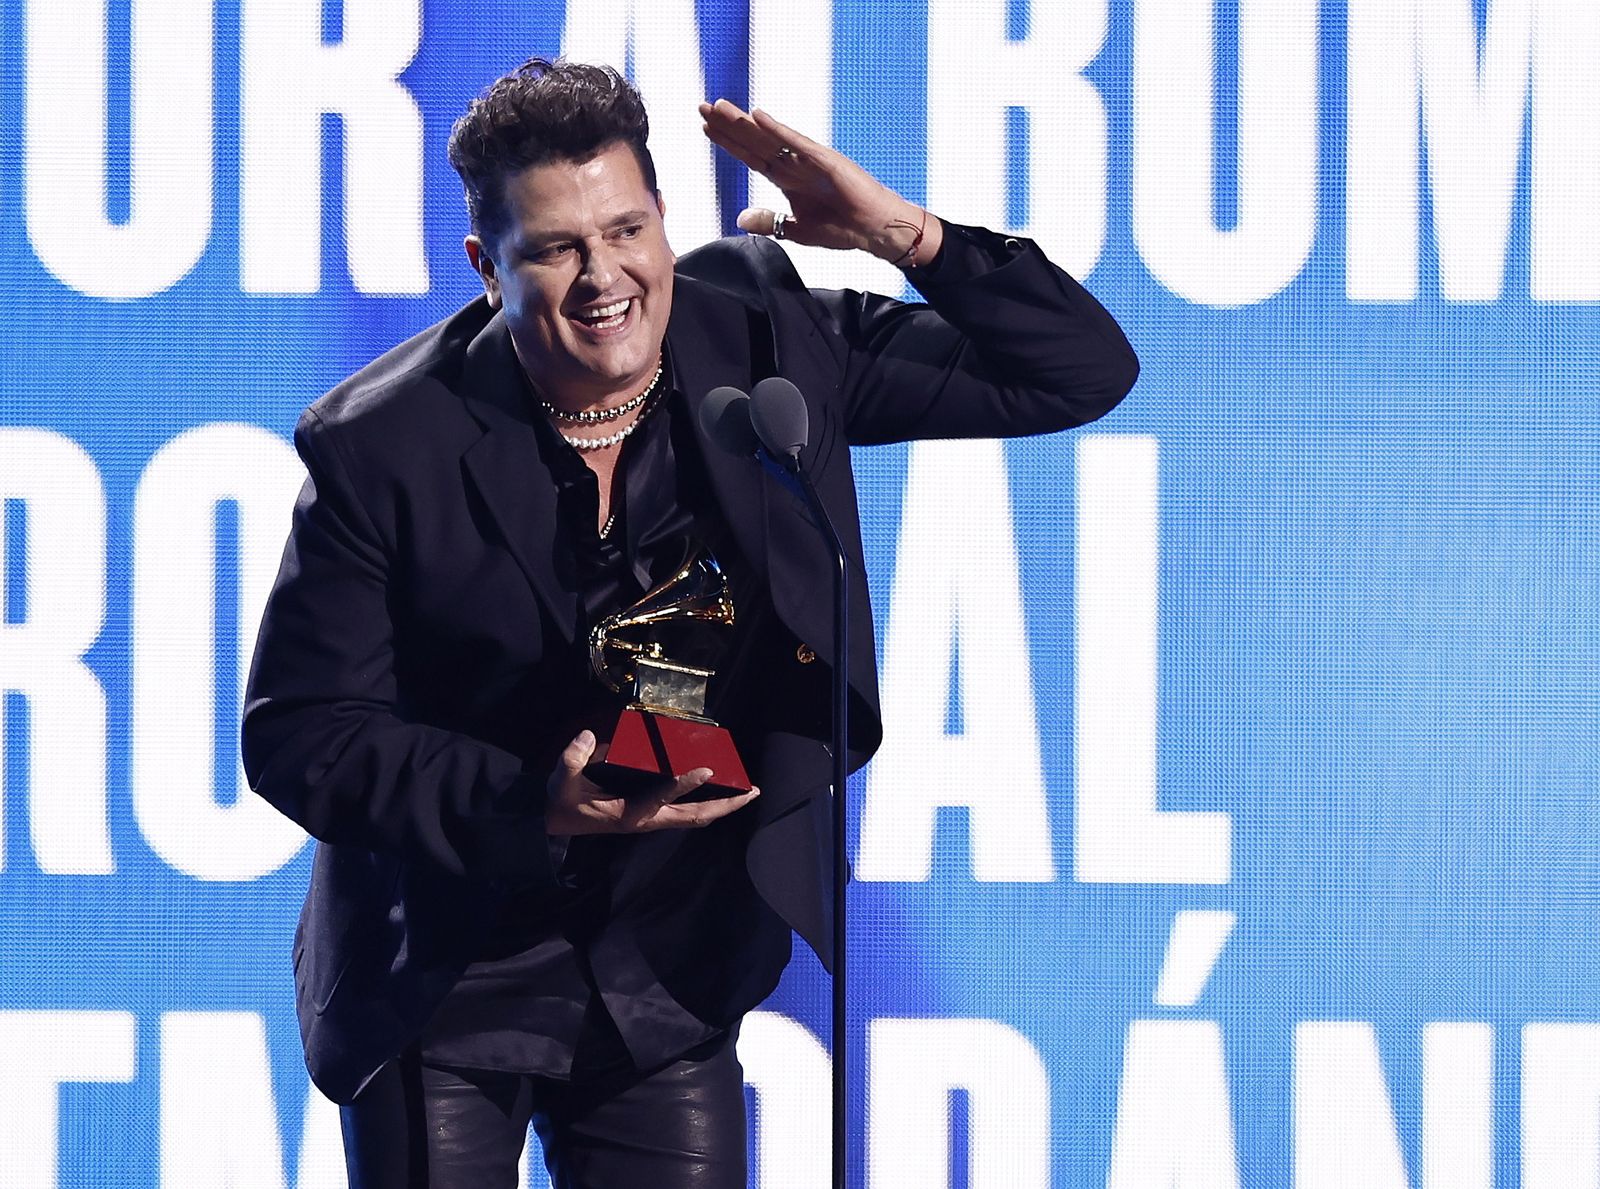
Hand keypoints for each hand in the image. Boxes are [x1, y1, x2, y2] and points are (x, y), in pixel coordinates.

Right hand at [545, 730, 760, 835]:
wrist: (558, 820)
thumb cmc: (564, 800)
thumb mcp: (562, 780)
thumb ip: (573, 759)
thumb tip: (588, 736)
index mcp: (629, 814)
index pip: (661, 798)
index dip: (684, 784)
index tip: (705, 768)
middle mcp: (648, 819)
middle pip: (695, 816)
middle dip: (725, 806)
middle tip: (753, 792)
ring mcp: (653, 818)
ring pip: (696, 816)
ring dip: (723, 806)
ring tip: (749, 792)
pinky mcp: (653, 813)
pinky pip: (687, 811)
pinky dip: (709, 801)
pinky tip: (723, 790)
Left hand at [698, 99, 943, 267]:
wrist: (873, 231)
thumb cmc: (842, 228)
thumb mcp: (796, 230)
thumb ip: (769, 221)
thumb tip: (741, 217)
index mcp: (787, 178)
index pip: (751, 155)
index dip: (728, 142)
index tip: (706, 127)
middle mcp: (795, 163)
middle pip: (755, 141)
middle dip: (728, 125)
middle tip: (703, 106)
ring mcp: (809, 159)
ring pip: (770, 137)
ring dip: (744, 122)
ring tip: (720, 107)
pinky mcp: (825, 160)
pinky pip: (796, 142)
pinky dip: (776, 129)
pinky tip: (757, 116)